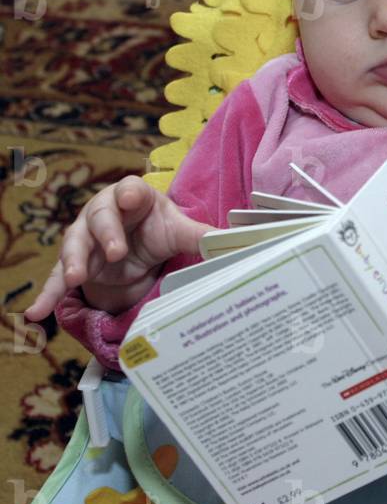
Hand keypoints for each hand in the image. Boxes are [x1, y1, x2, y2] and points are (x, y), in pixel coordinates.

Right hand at [22, 175, 213, 319]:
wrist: (138, 247)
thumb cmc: (157, 229)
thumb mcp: (179, 231)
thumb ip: (201, 234)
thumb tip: (233, 240)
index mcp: (132, 196)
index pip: (129, 190)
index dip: (128, 194)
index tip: (129, 200)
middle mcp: (103, 212)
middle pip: (99, 217)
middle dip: (106, 233)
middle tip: (115, 252)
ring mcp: (85, 237)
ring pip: (74, 244)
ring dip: (73, 261)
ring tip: (75, 279)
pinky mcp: (76, 264)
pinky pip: (56, 279)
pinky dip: (47, 295)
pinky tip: (36, 313)